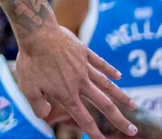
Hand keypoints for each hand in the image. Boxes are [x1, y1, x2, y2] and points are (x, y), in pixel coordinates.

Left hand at [15, 20, 135, 138]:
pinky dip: (110, 70)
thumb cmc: (30, 61)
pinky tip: (119, 76)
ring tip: (133, 106)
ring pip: (107, 85)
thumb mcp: (28, 87)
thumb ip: (38, 105)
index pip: (84, 118)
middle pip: (104, 104)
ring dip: (121, 96)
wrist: (37, 32)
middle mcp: (80, 82)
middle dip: (119, 119)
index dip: (94, 132)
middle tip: (133, 130)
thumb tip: (46, 115)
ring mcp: (84, 66)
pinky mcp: (83, 51)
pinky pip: (100, 63)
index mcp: (67, 94)